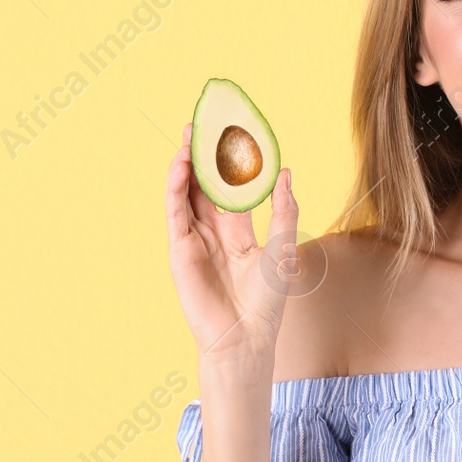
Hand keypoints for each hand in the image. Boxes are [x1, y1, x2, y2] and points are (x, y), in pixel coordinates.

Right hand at [165, 122, 299, 363]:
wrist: (246, 337)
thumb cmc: (266, 302)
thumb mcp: (282, 247)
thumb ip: (283, 210)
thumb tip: (286, 172)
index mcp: (237, 232)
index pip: (229, 189)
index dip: (227, 164)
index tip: (229, 135)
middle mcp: (213, 232)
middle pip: (203, 186)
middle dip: (200, 156)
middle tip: (200, 124)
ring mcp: (194, 240)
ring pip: (186, 194)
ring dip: (185, 165)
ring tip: (188, 136)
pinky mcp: (180, 250)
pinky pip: (175, 212)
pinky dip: (175, 188)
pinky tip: (181, 166)